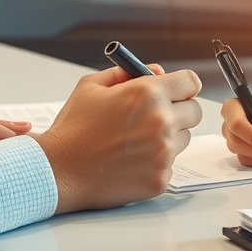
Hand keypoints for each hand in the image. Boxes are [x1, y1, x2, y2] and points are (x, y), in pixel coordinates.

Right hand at [36, 65, 201, 213]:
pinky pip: (169, 164)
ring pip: (183, 138)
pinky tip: (130, 161)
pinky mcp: (160, 178)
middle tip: (155, 116)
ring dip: (168, 137)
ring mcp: (163, 153)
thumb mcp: (92, 85)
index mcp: (148, 93)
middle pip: (194, 111)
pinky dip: (155, 162)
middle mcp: (162, 121)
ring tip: (135, 141)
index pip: (191, 82)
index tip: (175, 91)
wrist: (58, 171)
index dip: (182, 86)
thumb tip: (155, 72)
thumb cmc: (74, 128)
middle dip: (178, 110)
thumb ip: (127, 73)